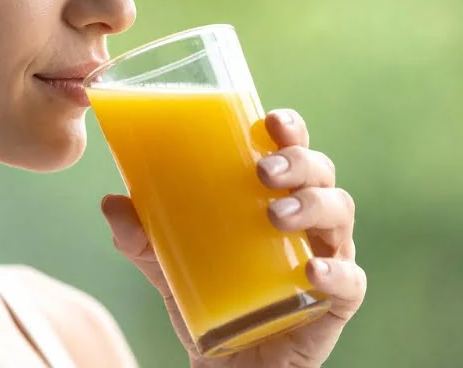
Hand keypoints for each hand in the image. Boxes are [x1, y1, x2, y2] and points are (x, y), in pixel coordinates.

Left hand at [101, 109, 365, 366]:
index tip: (270, 119)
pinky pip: (351, 281)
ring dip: (311, 205)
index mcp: (272, 194)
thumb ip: (138, 236)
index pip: (290, 148)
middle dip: (297, 161)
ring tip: (275, 214)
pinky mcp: (335, 301)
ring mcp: (326, 255)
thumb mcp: (163, 263)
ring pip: (339, 213)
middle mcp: (306, 218)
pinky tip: (312, 271)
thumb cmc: (205, 294)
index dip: (289, 128)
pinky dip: (336, 273)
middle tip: (262, 172)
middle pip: (319, 172)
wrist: (227, 362)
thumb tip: (111, 203)